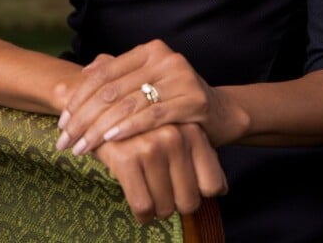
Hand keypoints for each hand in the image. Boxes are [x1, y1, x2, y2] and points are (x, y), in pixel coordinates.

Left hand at [55, 39, 247, 154]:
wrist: (221, 113)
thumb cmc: (175, 100)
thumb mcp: (146, 84)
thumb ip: (118, 76)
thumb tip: (82, 74)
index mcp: (149, 50)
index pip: (104, 73)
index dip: (79, 98)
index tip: (61, 122)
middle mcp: (164, 58)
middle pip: (111, 90)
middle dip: (83, 118)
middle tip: (64, 141)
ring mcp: (180, 76)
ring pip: (128, 104)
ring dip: (99, 129)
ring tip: (80, 147)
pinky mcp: (192, 100)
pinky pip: (152, 115)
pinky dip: (128, 128)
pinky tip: (110, 141)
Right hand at [93, 122, 227, 223]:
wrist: (103, 108)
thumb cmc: (147, 128)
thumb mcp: (179, 134)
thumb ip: (201, 157)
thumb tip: (220, 189)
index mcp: (193, 131)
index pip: (212, 185)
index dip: (199, 194)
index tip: (186, 191)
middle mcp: (175, 136)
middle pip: (189, 201)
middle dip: (176, 205)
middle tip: (165, 195)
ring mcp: (150, 146)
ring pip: (165, 207)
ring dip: (157, 210)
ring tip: (151, 194)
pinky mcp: (125, 157)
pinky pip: (143, 206)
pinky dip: (142, 214)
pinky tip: (139, 203)